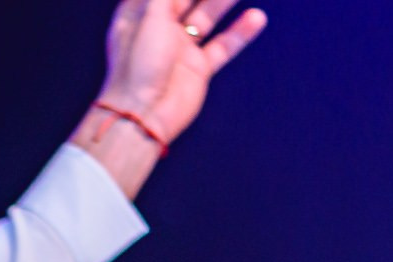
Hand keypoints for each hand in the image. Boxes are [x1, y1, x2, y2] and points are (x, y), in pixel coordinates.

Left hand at [98, 0, 268, 143]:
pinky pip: (223, 45)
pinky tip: (256, 17)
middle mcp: (160, 28)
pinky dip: (240, 32)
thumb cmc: (137, 67)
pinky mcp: (197, 68)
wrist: (143, 116)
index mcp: (139, 13)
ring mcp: (180, 48)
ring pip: (209, 15)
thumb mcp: (150, 16)